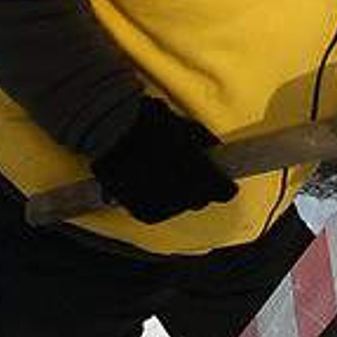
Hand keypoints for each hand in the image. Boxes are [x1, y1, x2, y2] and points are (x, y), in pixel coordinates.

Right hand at [90, 97, 236, 223]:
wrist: (112, 133)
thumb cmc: (149, 123)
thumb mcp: (184, 125)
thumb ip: (203, 141)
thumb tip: (213, 148)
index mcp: (202, 177)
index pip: (225, 192)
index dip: (222, 183)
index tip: (219, 176)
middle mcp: (186, 197)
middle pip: (201, 200)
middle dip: (199, 187)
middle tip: (188, 170)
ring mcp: (163, 207)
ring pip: (179, 206)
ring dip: (177, 194)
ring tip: (163, 173)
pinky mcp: (143, 212)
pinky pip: (158, 210)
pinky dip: (156, 199)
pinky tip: (149, 182)